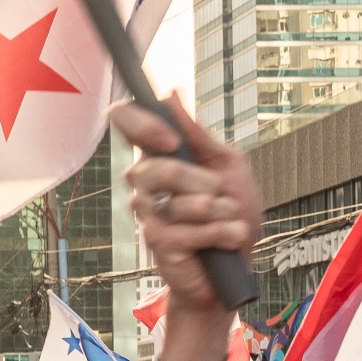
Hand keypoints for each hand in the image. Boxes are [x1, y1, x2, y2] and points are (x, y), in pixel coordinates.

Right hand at [109, 95, 261, 314]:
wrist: (235, 267)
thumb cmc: (231, 215)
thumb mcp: (227, 166)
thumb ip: (199, 134)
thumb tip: (170, 93)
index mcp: (161, 156)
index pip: (125, 123)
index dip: (138, 123)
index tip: (171, 140)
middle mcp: (146, 184)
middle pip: (153, 168)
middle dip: (195, 180)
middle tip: (217, 193)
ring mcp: (148, 215)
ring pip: (175, 201)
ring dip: (217, 211)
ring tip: (230, 220)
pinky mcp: (156, 243)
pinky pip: (186, 231)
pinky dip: (219, 233)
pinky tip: (228, 239)